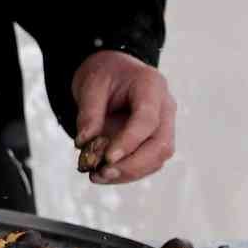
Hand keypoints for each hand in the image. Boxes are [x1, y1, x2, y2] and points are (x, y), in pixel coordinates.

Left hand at [72, 50, 175, 183]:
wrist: (114, 71)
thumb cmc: (104, 74)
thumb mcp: (90, 85)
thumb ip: (89, 112)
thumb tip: (83, 143)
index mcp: (152, 86)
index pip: (148, 120)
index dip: (130, 141)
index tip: (107, 158)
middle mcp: (165, 107)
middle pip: (160, 145)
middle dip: (133, 165)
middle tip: (102, 173)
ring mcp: (165, 125)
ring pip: (157, 158)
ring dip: (128, 173)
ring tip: (97, 176)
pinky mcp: (157, 140)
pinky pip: (148, 162)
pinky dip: (127, 172)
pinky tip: (103, 174)